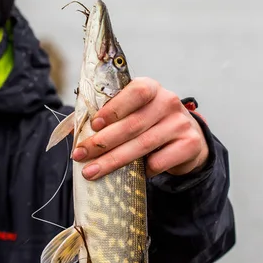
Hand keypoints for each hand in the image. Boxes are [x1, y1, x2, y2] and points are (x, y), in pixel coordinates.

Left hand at [72, 77, 208, 179]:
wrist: (187, 139)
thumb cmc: (150, 124)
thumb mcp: (132, 112)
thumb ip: (108, 116)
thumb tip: (74, 131)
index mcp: (152, 88)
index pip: (135, 92)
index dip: (113, 108)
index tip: (93, 125)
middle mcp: (169, 102)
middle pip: (134, 124)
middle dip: (103, 142)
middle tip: (81, 155)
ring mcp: (181, 124)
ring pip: (144, 144)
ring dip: (114, 160)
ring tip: (92, 171)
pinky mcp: (189, 145)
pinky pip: (159, 161)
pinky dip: (143, 170)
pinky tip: (133, 174)